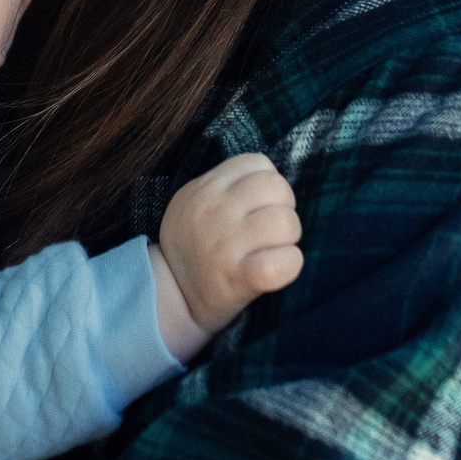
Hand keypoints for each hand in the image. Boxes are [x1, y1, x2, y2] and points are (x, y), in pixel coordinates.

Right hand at [151, 153, 302, 359]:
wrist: (170, 296)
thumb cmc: (192, 247)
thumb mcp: (193, 202)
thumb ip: (225, 186)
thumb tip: (271, 180)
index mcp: (206, 188)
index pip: (257, 163)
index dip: (269, 183)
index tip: (261, 205)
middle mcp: (216, 211)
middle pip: (277, 187)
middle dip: (285, 208)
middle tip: (272, 231)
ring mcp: (227, 244)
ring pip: (286, 223)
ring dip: (289, 239)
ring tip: (273, 250)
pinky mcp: (239, 278)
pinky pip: (285, 262)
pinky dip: (290, 265)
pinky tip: (279, 269)